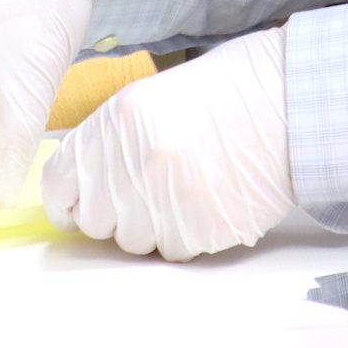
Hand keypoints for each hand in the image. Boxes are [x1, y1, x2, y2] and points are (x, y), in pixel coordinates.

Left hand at [41, 25, 292, 261]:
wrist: (288, 102)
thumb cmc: (222, 96)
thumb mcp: (149, 101)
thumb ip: (109, 145)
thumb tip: (79, 190)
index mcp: (115, 124)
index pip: (59, 185)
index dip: (69, 200)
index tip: (78, 203)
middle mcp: (134, 165)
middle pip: (96, 222)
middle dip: (117, 212)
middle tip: (148, 190)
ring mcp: (166, 201)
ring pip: (134, 243)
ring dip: (153, 226)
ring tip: (186, 190)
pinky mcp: (200, 230)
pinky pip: (175, 251)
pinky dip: (188, 234)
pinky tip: (209, 200)